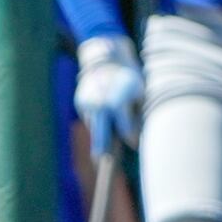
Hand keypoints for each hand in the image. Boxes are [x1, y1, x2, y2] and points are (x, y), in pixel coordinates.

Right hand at [73, 35, 142, 157]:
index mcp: (118, 102)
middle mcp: (100, 104)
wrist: (106, 59)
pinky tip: (104, 113)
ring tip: (112, 123)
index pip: (127, 130)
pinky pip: (90, 118)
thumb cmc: (130, 78)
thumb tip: (136, 139)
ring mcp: (87, 104)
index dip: (133, 139)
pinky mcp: (80, 103)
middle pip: (101, 134)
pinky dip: (98, 120)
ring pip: (96, 126)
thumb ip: (139, 115)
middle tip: (101, 162)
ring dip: (103, 131)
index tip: (136, 145)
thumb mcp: (141, 93)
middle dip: (102, 149)